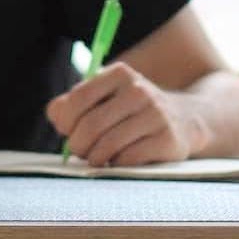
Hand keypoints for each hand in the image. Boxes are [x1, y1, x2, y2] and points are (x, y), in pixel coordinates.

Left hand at [46, 62, 206, 166]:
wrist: (182, 121)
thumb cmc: (129, 112)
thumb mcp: (103, 99)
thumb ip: (70, 105)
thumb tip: (56, 116)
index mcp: (120, 74)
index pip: (78, 98)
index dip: (65, 121)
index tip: (66, 131)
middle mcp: (139, 90)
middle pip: (91, 125)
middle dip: (78, 145)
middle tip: (80, 151)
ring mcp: (156, 114)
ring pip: (108, 145)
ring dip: (95, 158)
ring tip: (97, 158)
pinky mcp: (168, 139)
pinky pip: (128, 159)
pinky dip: (116, 164)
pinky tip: (119, 160)